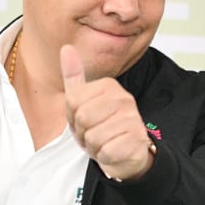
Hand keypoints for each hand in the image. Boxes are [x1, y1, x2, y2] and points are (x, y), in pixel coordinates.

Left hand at [61, 44, 155, 181]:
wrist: (125, 154)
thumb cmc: (102, 127)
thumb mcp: (82, 102)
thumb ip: (74, 75)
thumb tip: (66, 48)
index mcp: (109, 86)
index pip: (72, 101)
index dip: (73, 117)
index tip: (85, 120)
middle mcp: (124, 98)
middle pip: (83, 118)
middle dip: (83, 133)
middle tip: (94, 134)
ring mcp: (133, 118)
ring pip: (93, 137)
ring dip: (94, 147)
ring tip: (104, 143)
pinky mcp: (138, 139)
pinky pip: (106, 151)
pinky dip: (105, 157)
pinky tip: (113, 151)